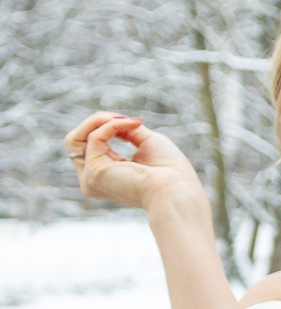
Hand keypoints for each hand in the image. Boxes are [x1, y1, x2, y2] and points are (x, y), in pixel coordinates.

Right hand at [65, 113, 206, 213]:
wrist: (177, 190)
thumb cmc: (170, 171)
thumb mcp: (146, 142)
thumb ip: (126, 131)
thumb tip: (113, 119)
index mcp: (107, 174)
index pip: (90, 145)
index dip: (107, 127)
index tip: (134, 122)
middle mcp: (93, 179)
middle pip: (75, 142)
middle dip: (97, 121)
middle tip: (124, 118)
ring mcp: (90, 178)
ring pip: (75, 139)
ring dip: (99, 120)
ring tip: (123, 119)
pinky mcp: (94, 173)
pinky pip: (94, 138)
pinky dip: (112, 126)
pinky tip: (129, 125)